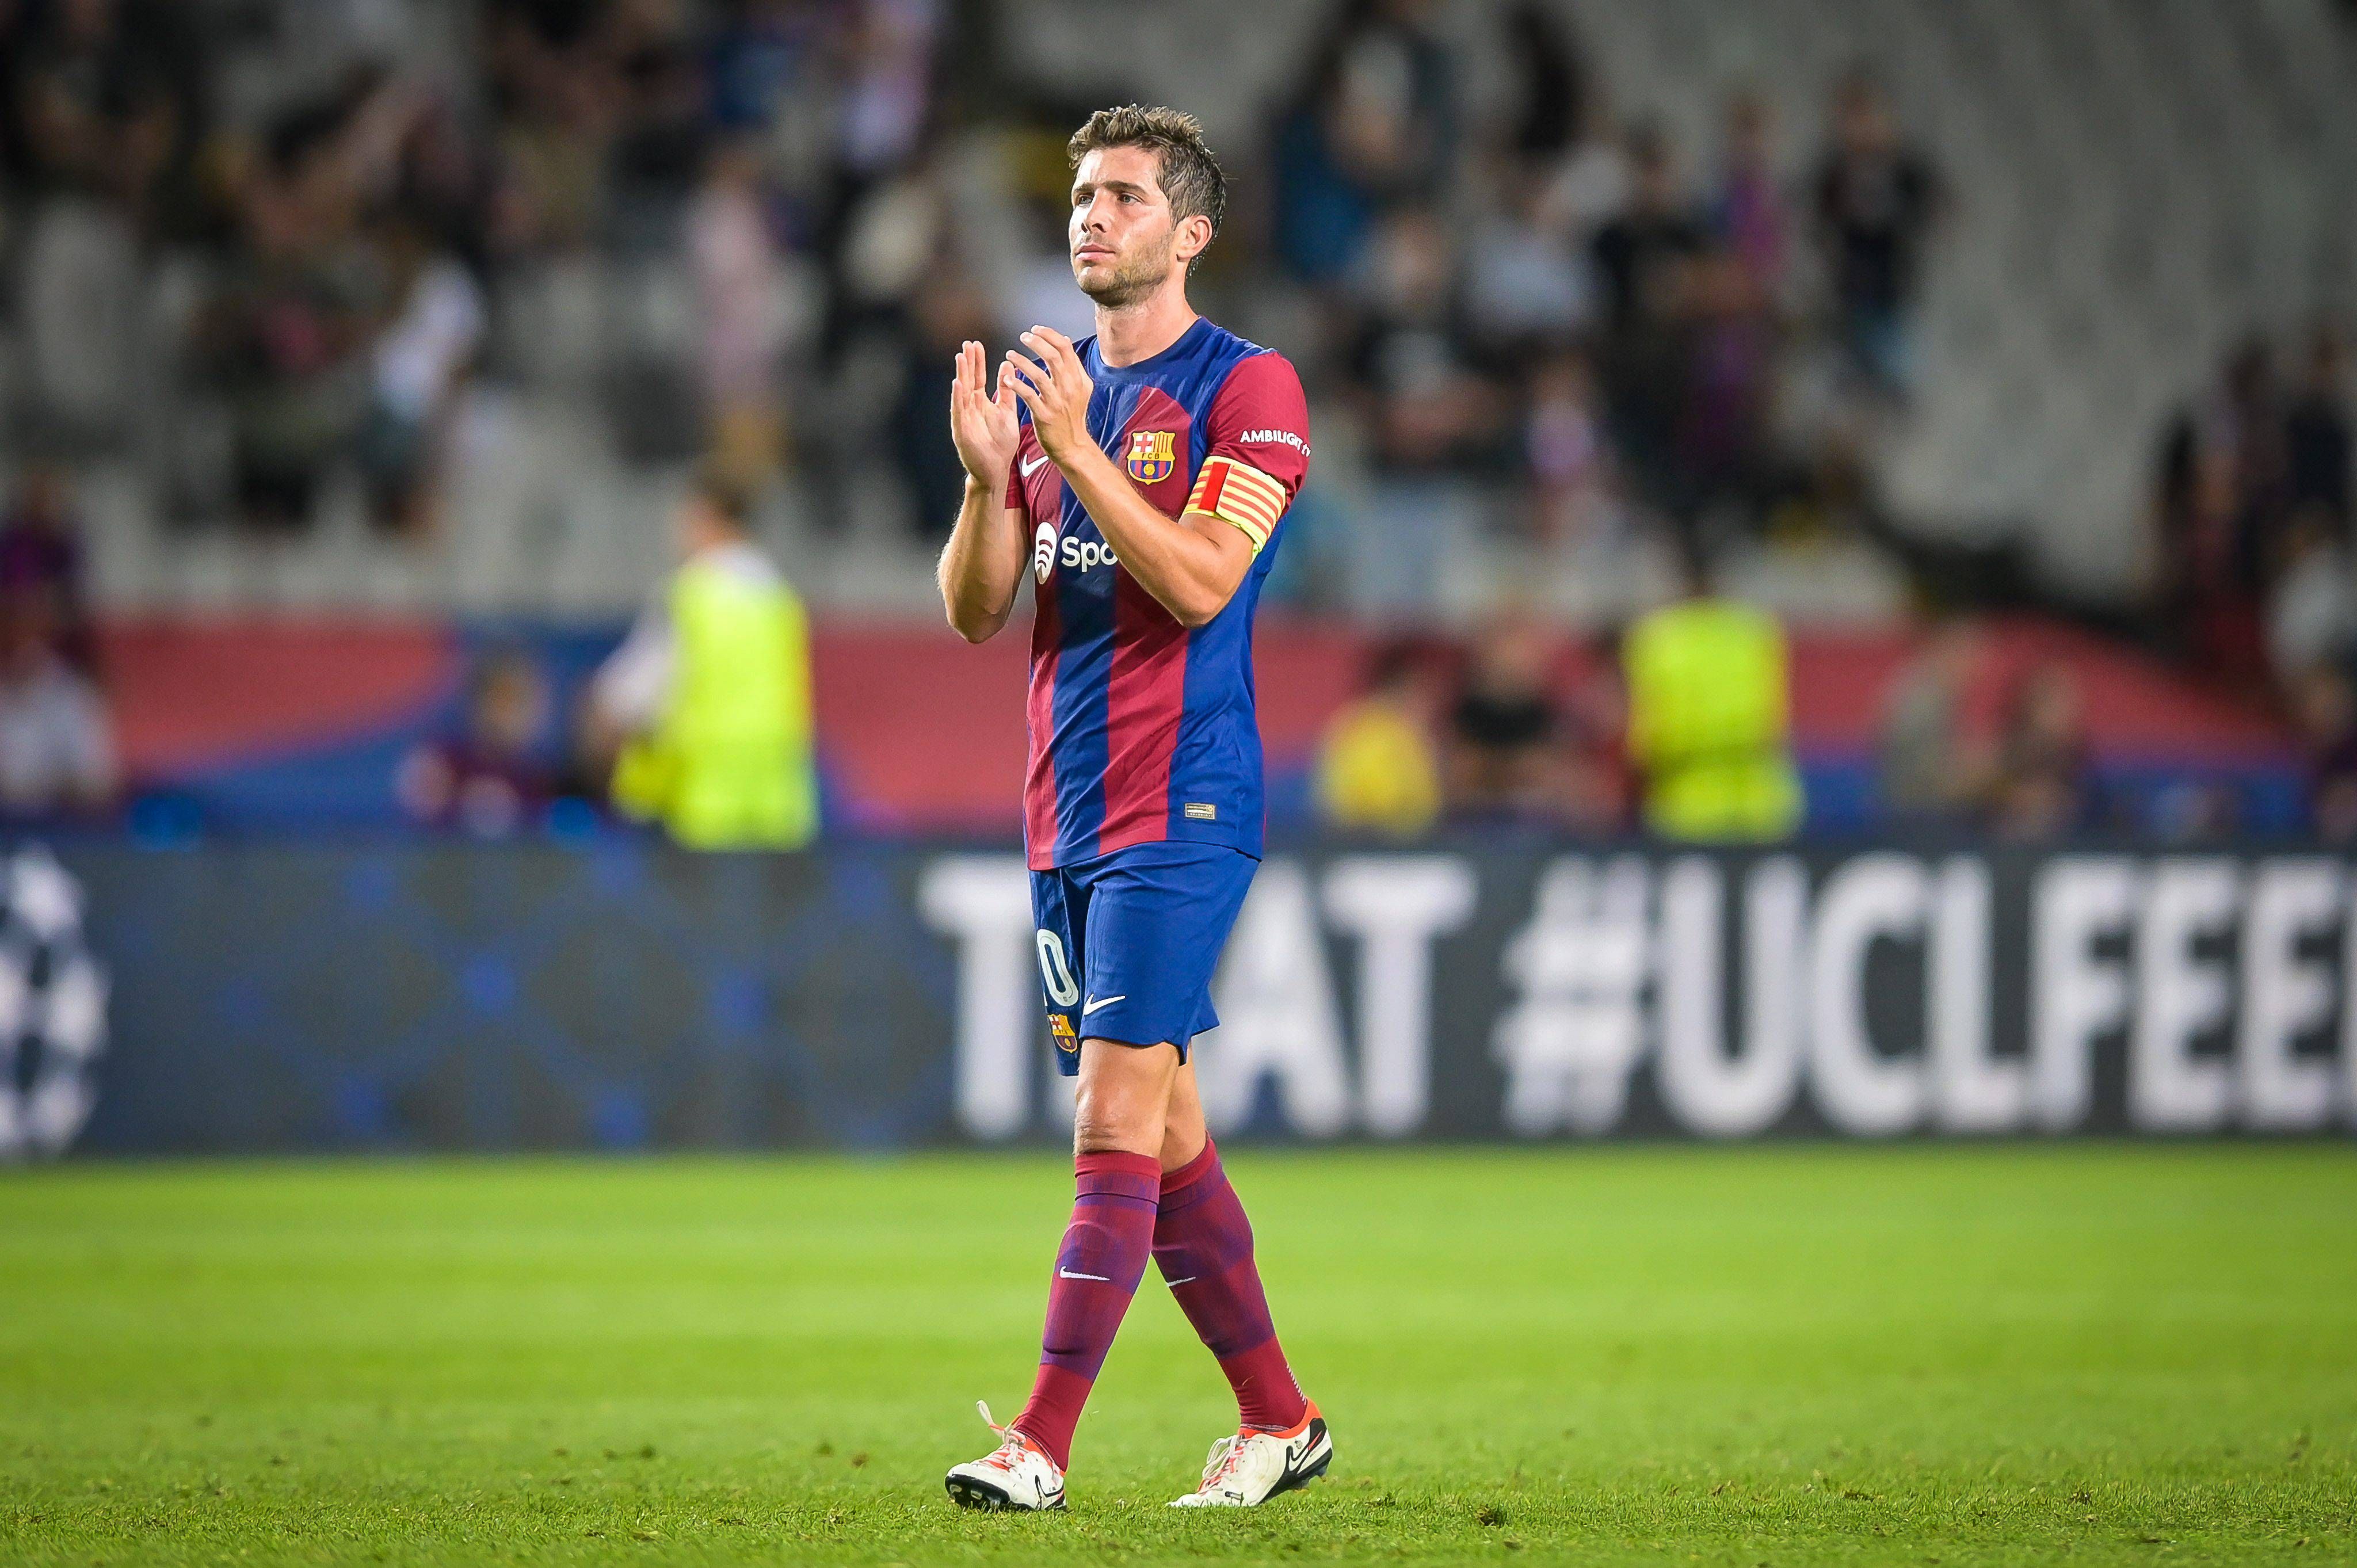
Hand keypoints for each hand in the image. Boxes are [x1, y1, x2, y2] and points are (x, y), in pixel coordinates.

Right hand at [948, 339, 1017, 488]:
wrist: (995, 470)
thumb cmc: (1000, 444)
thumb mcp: (1007, 412)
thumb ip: (1006, 391)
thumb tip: (1008, 366)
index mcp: (981, 403)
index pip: (978, 377)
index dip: (978, 361)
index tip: (977, 344)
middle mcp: (970, 408)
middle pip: (968, 380)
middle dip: (968, 362)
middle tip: (967, 344)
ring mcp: (964, 419)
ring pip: (961, 393)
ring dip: (960, 375)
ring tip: (961, 357)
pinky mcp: (962, 431)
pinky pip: (959, 412)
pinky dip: (958, 398)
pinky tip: (957, 384)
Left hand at [1004, 327, 1093, 464]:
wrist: (1071, 446)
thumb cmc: (1071, 416)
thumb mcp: (1080, 389)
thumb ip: (1072, 365)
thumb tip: (1066, 340)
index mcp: (1079, 379)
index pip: (1065, 348)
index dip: (1049, 335)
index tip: (1036, 330)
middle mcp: (1070, 388)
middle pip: (1053, 357)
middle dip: (1036, 343)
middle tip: (1023, 337)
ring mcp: (1057, 402)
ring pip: (1039, 374)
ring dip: (1022, 361)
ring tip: (1010, 354)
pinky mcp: (1045, 415)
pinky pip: (1028, 395)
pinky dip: (1017, 385)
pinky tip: (1007, 379)